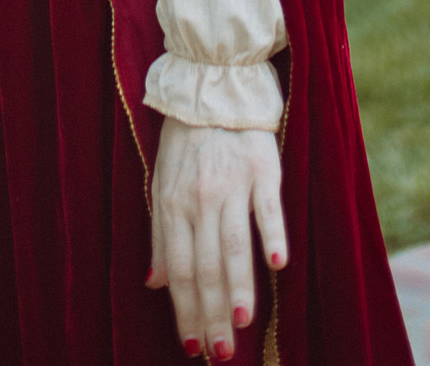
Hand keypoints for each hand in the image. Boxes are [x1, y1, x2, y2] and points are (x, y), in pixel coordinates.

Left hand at [147, 117, 286, 359]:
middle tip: (220, 352)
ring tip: (242, 324)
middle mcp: (200, 198)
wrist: (211, 89)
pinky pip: (268, 209)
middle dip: (211, 313)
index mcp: (172, 204)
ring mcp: (232, 184)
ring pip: (234, 245)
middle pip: (205, 265)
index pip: (178, 269)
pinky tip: (277, 266)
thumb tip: (152, 282)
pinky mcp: (262, 170)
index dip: (184, 309)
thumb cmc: (185, 142)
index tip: (192, 345)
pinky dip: (272, 236)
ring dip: (238, 288)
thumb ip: (159, 234)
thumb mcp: (160, 183)